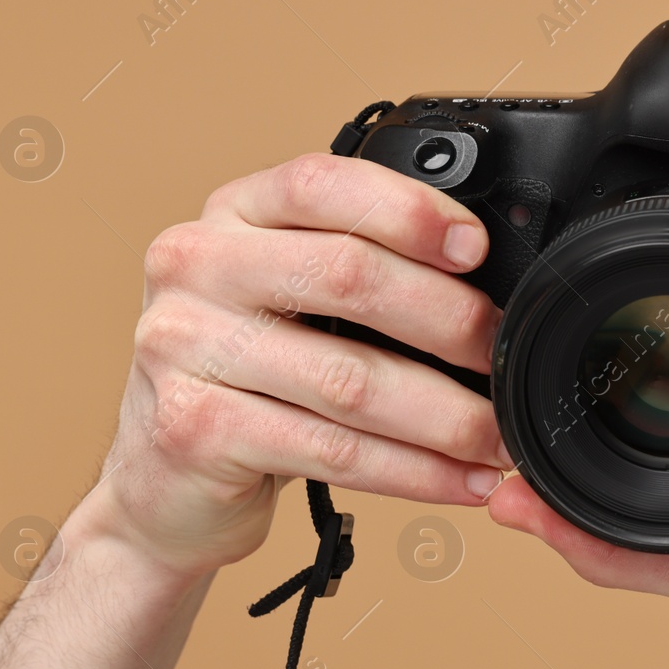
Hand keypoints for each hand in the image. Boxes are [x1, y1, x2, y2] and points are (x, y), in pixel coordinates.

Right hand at [92, 152, 509, 575]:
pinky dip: (415, 472)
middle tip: (506, 358)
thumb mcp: (286, 299)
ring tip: (500, 438)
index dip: (409, 211)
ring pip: (351, 380)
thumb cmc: (248, 379)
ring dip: (448, 417)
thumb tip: (487, 285)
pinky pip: (334, 452)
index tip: (477, 249)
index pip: (322, 184)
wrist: (162, 485)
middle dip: (450, 321)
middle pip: (350, 276)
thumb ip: (355, 266)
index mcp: (232, 213)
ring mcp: (185, 346)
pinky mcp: (195, 429)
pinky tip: (461, 480)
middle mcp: (196, 264)